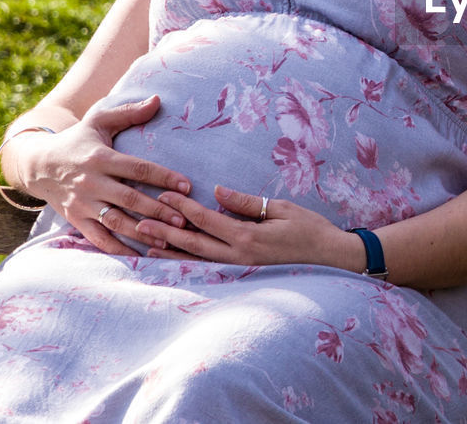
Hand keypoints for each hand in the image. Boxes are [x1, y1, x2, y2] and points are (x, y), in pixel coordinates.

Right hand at [11, 95, 191, 255]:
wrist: (37, 164)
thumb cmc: (77, 140)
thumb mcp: (99, 121)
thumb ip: (129, 112)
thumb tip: (158, 100)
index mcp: (101, 159)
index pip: (137, 169)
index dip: (163, 177)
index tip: (187, 186)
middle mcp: (91, 183)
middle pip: (129, 199)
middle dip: (158, 210)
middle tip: (185, 219)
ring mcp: (82, 204)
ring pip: (116, 222)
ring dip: (142, 233)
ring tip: (168, 240)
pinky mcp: (76, 220)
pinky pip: (98, 239)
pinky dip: (119, 249)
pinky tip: (140, 256)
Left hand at [136, 185, 362, 272]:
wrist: (330, 258)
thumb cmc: (310, 229)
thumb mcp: (281, 209)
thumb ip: (247, 203)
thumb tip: (218, 192)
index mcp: (247, 236)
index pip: (206, 219)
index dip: (183, 206)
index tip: (162, 194)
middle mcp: (237, 257)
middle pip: (192, 242)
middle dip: (163, 230)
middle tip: (136, 219)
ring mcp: (238, 269)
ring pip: (195, 259)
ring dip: (167, 250)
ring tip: (142, 241)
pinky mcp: (241, 274)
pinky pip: (207, 267)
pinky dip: (185, 262)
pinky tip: (169, 258)